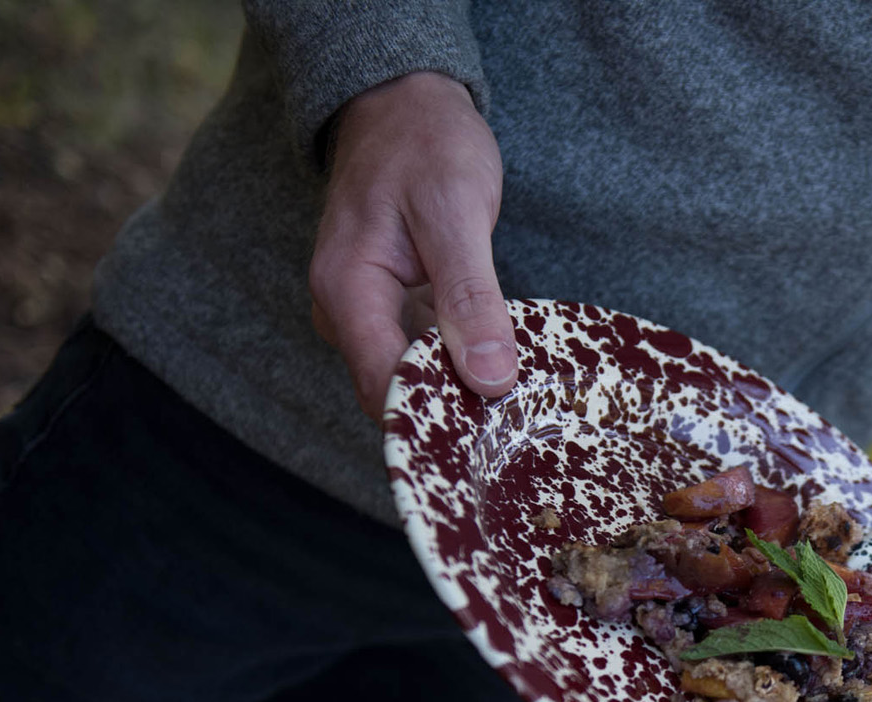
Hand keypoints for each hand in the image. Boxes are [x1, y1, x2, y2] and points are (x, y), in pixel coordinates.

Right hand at [309, 71, 517, 417]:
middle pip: (400, 394)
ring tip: (525, 393)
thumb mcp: (456, 213)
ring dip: (467, 388)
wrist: (404, 105)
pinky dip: (466, 361)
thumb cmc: (426, 147)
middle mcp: (346, 314)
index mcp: (347, 293)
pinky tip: (509, 361)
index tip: (502, 428)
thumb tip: (489, 379)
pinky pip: (428, 355)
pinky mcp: (393, 311)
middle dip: (460, 409)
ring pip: (417, 379)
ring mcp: (367, 315)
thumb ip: (470, 297)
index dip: (442, 416)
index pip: (386, 389)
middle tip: (525, 415)